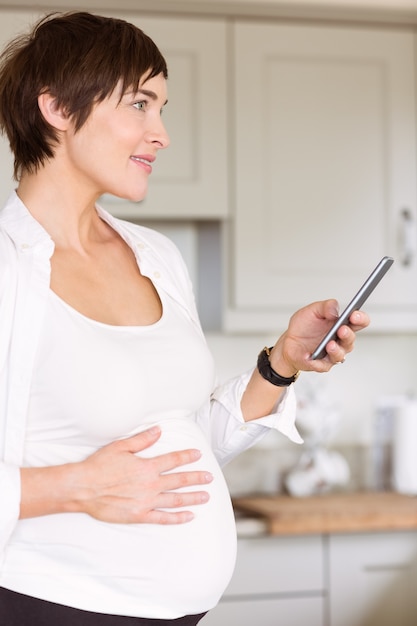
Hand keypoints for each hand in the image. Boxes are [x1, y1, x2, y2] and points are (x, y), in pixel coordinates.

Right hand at [20, 426, 212, 524]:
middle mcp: (150, 484)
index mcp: (147, 466)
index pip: (173, 460)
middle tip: (210, 477)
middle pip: (179, 480)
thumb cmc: (99, 466)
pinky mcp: (139, 516)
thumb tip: (158, 430)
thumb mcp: (120, 447)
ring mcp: (146, 501)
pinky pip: (163, 518)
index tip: (198, 455)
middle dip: (196, 478)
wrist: (82, 489)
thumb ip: (142, 440)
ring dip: (192, 497)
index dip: (187, 456)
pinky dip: (177, 518)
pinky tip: (189, 516)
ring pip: (175, 499)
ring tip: (206, 496)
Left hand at [269, 299, 369, 374]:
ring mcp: (332, 354)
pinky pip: (322, 365)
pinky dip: (317, 362)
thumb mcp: (312, 310)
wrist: (289, 342)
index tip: (354, 315)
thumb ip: (325, 306)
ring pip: (340, 355)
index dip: (360, 318)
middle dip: (347, 334)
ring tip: (329, 344)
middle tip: (341, 329)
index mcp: (341, 325)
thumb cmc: (304, 326)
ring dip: (336, 350)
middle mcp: (340, 341)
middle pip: (350, 339)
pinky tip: (312, 357)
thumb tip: (334, 310)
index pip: (359, 322)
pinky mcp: (321, 364)